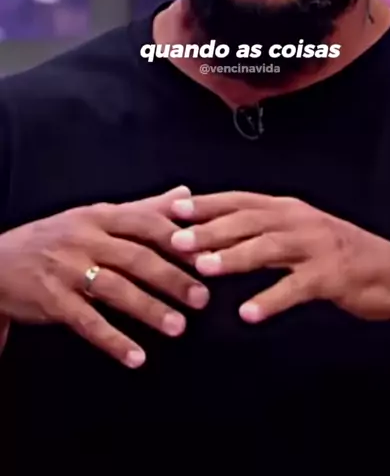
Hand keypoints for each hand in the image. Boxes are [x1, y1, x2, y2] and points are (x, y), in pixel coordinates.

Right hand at [0, 187, 209, 366]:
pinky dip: (113, 341)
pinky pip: (87, 322)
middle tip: (202, 298)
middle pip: (135, 257)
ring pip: (114, 289)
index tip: (207, 256)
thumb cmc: (57, 238)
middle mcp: (84, 238)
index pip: (146, 223)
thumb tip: (186, 194)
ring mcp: (66, 269)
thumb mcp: (96, 216)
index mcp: (100, 216)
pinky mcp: (51, 300)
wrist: (0, 262)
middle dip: (172, 278)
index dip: (178, 240)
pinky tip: (136, 357)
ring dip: (149, 309)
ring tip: (179, 327)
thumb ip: (143, 208)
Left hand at [170, 192, 389, 324]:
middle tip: (176, 241)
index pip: (239, 200)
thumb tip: (217, 231)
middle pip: (248, 220)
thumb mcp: (300, 234)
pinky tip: (248, 313)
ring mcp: (317, 246)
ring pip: (268, 247)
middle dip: (210, 229)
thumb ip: (263, 231)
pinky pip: (296, 287)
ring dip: (234, 257)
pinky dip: (271, 299)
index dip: (205, 203)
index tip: (171, 208)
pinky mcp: (331, 275)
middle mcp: (300, 220)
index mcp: (288, 208)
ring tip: (204, 269)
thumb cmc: (340, 254)